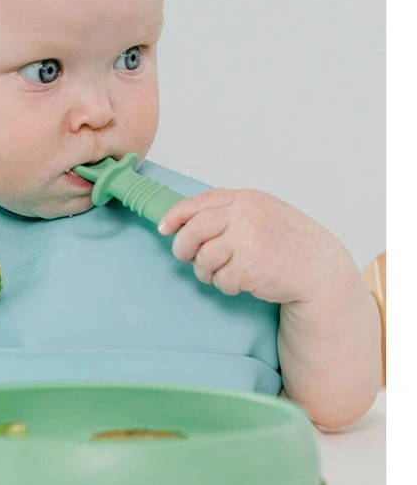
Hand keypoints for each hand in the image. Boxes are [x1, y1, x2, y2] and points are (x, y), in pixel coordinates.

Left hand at [158, 188, 351, 305]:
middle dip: (183, 248)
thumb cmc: (288, 240)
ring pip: (203, 259)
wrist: (319, 267)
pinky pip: (220, 280)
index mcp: (246, 200)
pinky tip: (242, 282)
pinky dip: (226, 285)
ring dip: (207, 271)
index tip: (164, 228)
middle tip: (187, 257)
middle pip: (193, 232)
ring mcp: (247, 243)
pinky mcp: (249, 269)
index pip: (199, 204)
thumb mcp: (261, 212)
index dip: (176, 216)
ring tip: (224, 271)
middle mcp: (245, 217)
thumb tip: (184, 220)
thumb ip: (228, 211)